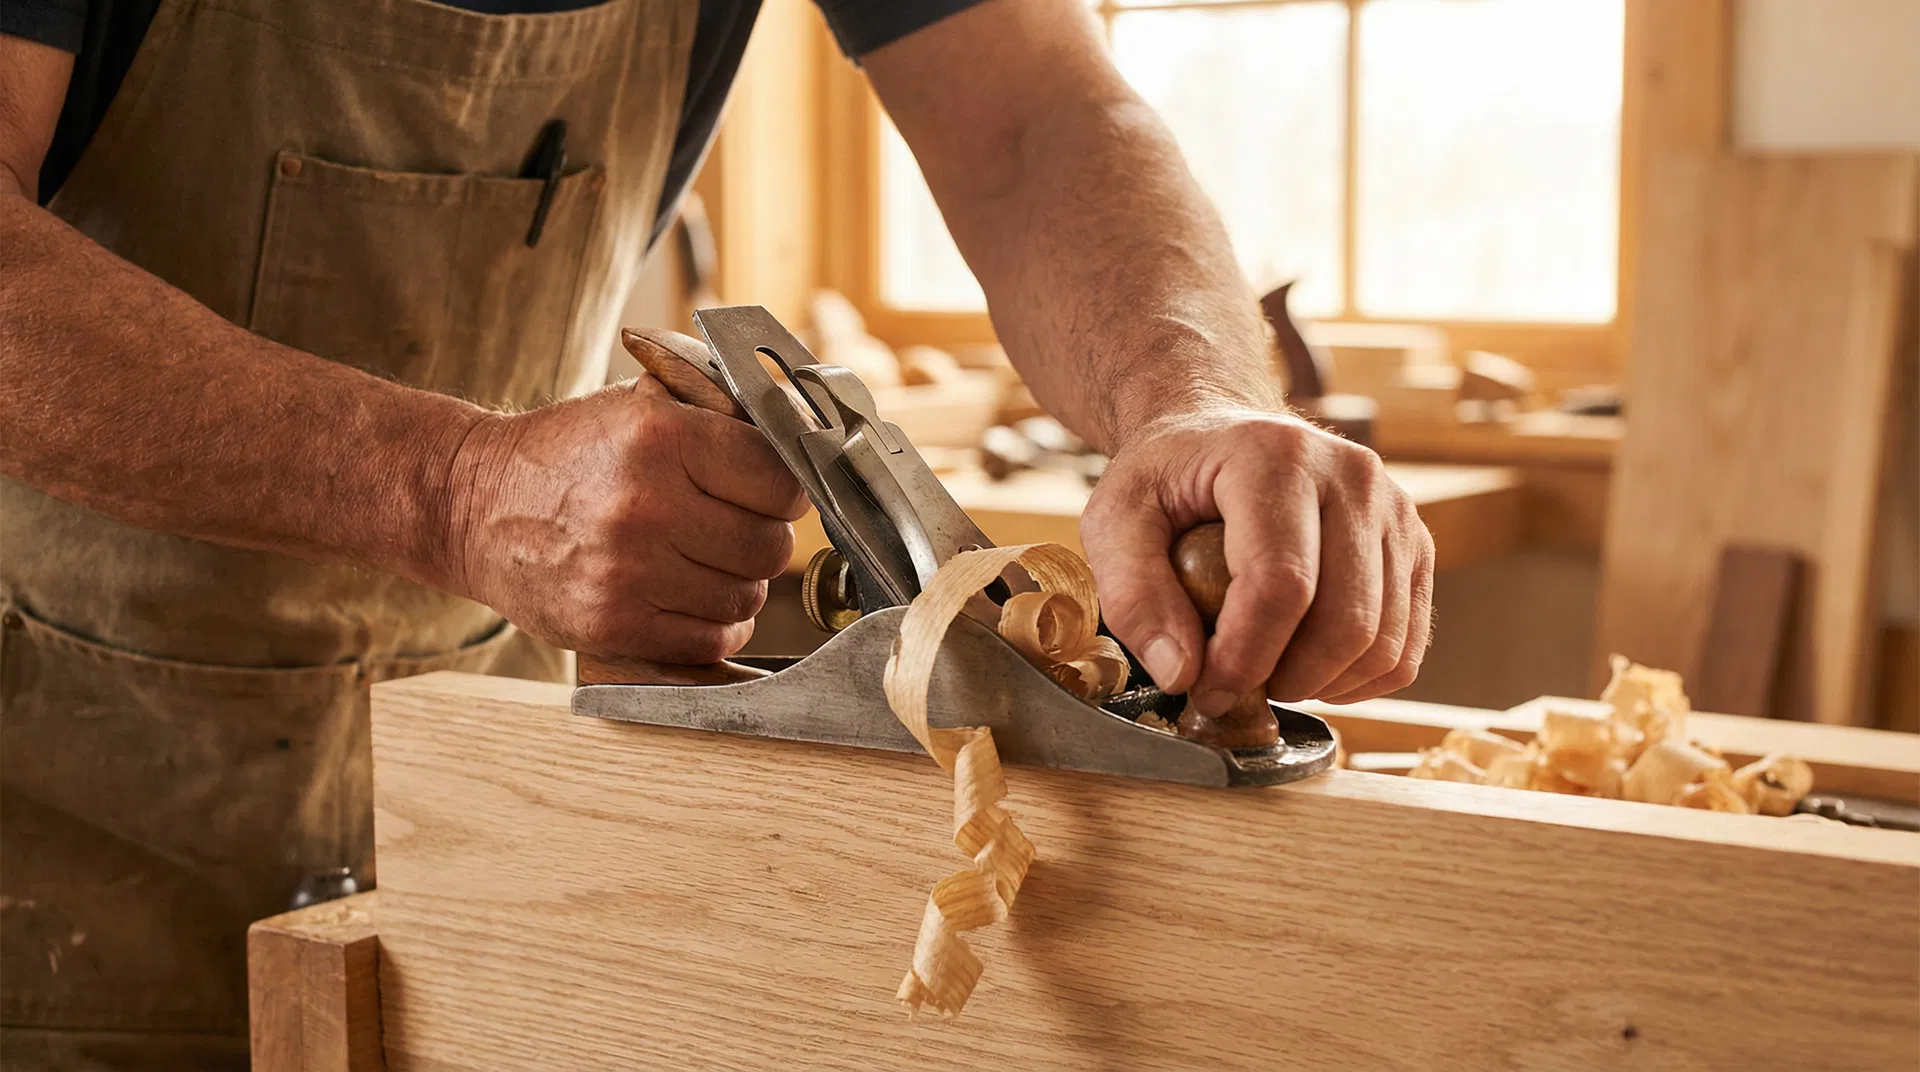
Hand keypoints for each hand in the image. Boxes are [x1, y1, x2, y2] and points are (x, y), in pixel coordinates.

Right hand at [444, 356, 806, 663]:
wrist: (472, 504)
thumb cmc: (565, 454)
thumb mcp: (638, 409)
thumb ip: (719, 425)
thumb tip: (808, 447)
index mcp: (660, 437)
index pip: (778, 479)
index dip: (785, 490)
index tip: (772, 493)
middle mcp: (645, 505)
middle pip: (768, 545)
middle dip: (763, 538)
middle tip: (736, 529)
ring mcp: (627, 573)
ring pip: (745, 597)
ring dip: (738, 584)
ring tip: (705, 562)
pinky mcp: (612, 626)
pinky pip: (710, 640)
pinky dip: (716, 625)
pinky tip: (694, 600)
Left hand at [1080, 407, 1434, 709]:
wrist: (1218, 432)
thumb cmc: (1166, 479)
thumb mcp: (1114, 521)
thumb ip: (1133, 596)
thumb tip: (1180, 675)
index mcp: (1276, 458)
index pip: (1281, 583)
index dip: (1245, 657)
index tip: (1205, 692)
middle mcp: (1353, 475)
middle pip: (1346, 620)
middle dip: (1287, 680)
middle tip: (1235, 690)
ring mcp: (1395, 510)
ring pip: (1384, 642)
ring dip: (1324, 686)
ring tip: (1267, 675)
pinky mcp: (1415, 544)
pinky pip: (1407, 646)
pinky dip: (1360, 681)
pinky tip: (1309, 670)